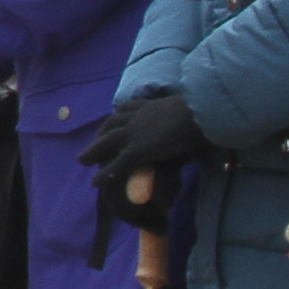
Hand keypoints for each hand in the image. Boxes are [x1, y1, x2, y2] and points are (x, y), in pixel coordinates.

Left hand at [75, 89, 215, 222]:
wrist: (205, 111)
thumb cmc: (207, 112)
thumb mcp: (194, 112)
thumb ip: (191, 120)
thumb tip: (203, 128)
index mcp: (153, 106)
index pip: (129, 107)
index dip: (119, 114)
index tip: (113, 117)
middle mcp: (140, 116)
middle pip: (112, 123)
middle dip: (100, 134)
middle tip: (93, 143)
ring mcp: (137, 132)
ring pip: (107, 143)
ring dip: (93, 152)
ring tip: (82, 161)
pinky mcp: (139, 150)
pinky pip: (118, 164)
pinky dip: (105, 174)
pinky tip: (95, 183)